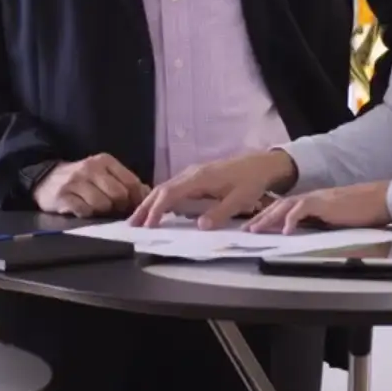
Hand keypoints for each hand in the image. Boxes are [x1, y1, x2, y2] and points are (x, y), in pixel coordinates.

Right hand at [34, 153, 148, 217]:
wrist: (46, 179)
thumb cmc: (82, 179)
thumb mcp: (103, 173)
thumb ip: (125, 181)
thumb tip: (147, 193)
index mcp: (104, 161)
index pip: (131, 182)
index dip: (137, 198)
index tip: (135, 206)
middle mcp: (90, 168)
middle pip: (119, 194)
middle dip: (120, 206)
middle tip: (114, 208)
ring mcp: (75, 182)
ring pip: (102, 204)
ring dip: (102, 211)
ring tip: (96, 207)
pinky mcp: (63, 197)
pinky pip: (84, 211)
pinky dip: (87, 213)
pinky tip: (83, 208)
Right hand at [131, 148, 297, 230]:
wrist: (260, 164)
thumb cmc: (251, 182)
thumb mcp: (239, 200)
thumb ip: (220, 213)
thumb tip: (199, 226)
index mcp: (199, 178)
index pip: (170, 193)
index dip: (156, 209)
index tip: (147, 225)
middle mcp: (192, 174)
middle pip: (162, 189)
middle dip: (145, 207)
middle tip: (131, 224)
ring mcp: (192, 174)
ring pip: (166, 188)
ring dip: (151, 203)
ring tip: (139, 220)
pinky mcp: (196, 177)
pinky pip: (173, 188)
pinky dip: (161, 199)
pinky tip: (157, 210)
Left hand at [244, 182, 391, 234]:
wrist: (379, 200)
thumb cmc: (362, 212)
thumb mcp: (335, 222)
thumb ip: (320, 227)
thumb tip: (308, 241)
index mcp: (312, 203)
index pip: (284, 208)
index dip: (268, 217)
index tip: (256, 228)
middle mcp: (311, 198)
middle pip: (279, 205)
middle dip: (261, 218)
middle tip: (246, 230)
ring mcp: (317, 198)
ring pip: (285, 205)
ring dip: (269, 218)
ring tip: (257, 230)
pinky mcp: (324, 202)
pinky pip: (302, 209)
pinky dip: (291, 219)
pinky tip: (285, 230)